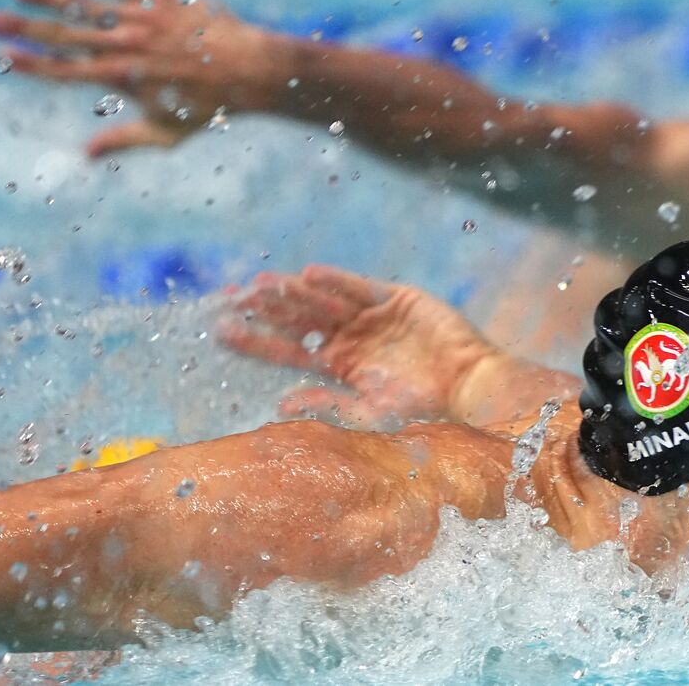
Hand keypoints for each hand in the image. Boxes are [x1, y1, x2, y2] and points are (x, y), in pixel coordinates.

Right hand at [0, 0, 277, 156]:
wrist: (249, 70)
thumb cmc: (211, 107)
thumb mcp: (166, 133)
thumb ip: (123, 140)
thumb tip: (86, 153)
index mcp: (121, 78)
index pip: (65, 71)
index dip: (34, 64)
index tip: (7, 57)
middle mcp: (125, 45)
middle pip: (64, 34)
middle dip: (25, 28)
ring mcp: (141, 19)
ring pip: (85, 4)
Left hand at [219, 265, 500, 426]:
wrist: (467, 385)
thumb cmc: (422, 407)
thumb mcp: (369, 411)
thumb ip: (327, 405)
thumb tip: (281, 405)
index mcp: (339, 366)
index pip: (288, 351)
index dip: (256, 342)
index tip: (221, 331)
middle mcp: (350, 338)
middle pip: (299, 319)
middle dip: (267, 310)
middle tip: (233, 299)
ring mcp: (371, 316)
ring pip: (323, 300)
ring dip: (294, 292)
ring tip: (262, 286)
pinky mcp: (395, 298)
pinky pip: (359, 287)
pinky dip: (336, 281)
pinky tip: (309, 275)